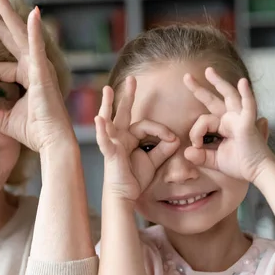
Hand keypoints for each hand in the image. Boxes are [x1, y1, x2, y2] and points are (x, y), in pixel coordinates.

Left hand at [0, 0, 74, 152]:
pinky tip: (32, 14)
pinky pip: (36, 48)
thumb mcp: (1, 119)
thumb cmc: (33, 132)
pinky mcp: (42, 73)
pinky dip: (34, 32)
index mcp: (25, 75)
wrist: (51, 144)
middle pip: (9, 37)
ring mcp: (39, 67)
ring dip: (8, 13)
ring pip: (20, 34)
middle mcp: (33, 66)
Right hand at [95, 78, 178, 200]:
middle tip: (131, 79)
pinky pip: (104, 140)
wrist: (125, 195)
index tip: (172, 140)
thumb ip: (164, 149)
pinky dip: (101, 131)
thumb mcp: (154, 161)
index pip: (145, 125)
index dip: (160, 130)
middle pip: (123, 113)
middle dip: (127, 96)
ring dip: (108, 105)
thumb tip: (176, 139)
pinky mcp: (109, 153)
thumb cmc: (135, 178)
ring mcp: (112, 143)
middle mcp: (119, 137)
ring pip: (109, 120)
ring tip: (107, 90)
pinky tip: (99, 120)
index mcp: (129, 137)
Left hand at [183, 67, 273, 181]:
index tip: (196, 145)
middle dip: (200, 88)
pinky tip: (242, 82)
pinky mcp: (248, 123)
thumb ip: (199, 156)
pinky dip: (246, 93)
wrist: (257, 172)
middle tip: (186, 77)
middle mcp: (232, 118)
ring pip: (229, 96)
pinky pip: (248, 105)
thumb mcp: (213, 160)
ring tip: (208, 71)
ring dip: (219, 82)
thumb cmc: (239, 165)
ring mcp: (241, 118)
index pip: (203, 121)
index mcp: (223, 125)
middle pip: (214, 99)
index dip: (195, 133)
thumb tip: (186, 151)